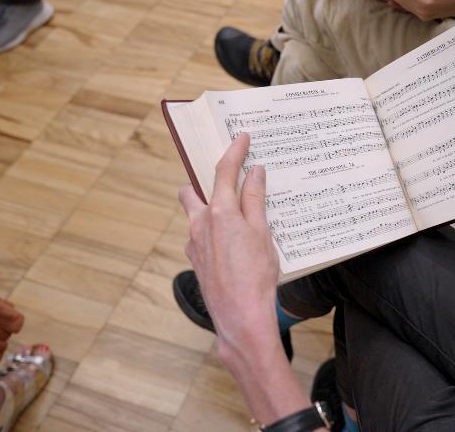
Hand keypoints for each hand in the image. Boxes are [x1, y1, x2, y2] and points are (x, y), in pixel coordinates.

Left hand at [178, 133, 280, 360]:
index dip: (234, 151)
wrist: (241, 317)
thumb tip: (254, 173)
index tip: (241, 138)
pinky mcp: (196, 261)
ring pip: (196, 215)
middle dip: (205, 181)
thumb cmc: (256, 276)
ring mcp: (194, 244)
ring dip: (212, 209)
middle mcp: (200, 224)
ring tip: (239, 215)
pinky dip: (215, 232)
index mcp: (219, 212)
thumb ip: (255, 200)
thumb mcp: (262, 233)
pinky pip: (201, 237)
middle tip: (227, 179)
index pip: (224, 171)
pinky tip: (236, 244)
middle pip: (192, 190)